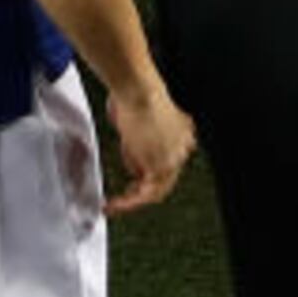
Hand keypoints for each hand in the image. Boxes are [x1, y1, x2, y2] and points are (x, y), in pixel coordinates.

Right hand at [103, 77, 194, 213]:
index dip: (148, 173)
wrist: (138, 90)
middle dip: (143, 191)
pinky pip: (146, 193)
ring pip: (157, 190)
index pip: (168, 162)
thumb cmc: (133, 93)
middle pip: (165, 180)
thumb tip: (134, 168)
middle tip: (124, 200)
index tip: (134, 180)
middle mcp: (183, 147)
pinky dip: (128, 202)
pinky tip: (115, 204)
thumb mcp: (134, 122)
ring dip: (133, 200)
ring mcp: (174, 158)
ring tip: (114, 206)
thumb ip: (136, 148)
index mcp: (182, 133)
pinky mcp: (161, 167)